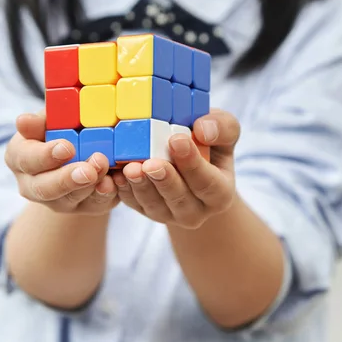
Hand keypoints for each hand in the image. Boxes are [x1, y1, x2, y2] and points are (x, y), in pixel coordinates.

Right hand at [5, 112, 118, 214]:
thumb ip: (39, 121)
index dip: (46, 155)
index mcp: (19, 158)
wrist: (80, 149)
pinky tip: (114, 182)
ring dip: (90, 186)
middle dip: (68, 179)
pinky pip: (95, 205)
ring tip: (103, 168)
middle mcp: (33, 185)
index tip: (67, 147)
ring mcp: (58, 201)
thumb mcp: (49, 119)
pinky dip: (105, 194)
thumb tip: (23, 121)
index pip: (27, 160)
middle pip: (45, 189)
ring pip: (71, 199)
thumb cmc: (60, 127)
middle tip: (88, 169)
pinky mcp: (84, 208)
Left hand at [112, 109, 240, 228]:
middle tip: (150, 163)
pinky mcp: (146, 210)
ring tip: (130, 168)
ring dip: (141, 186)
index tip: (177, 141)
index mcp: (219, 193)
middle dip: (164, 180)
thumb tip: (203, 131)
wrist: (190, 159)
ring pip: (154, 205)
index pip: (208, 183)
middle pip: (180, 200)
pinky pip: (134, 203)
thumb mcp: (224, 129)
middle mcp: (196, 210)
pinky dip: (125, 190)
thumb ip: (222, 127)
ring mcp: (169, 214)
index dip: (193, 164)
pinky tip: (116, 175)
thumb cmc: (208, 140)